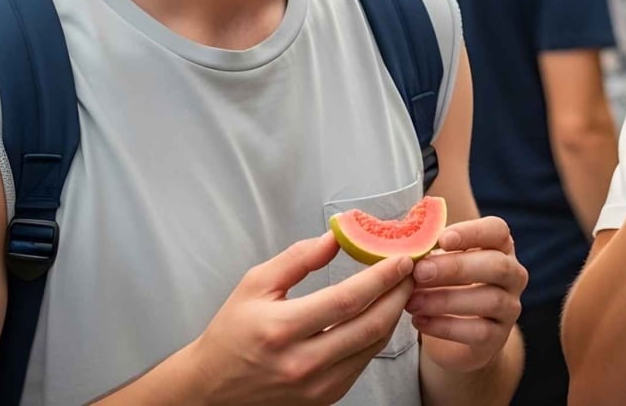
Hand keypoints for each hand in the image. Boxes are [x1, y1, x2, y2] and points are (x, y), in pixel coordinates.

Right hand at [183, 232, 414, 405]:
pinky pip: (363, 363)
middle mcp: (302, 363)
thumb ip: (298, 258)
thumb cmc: (232, 331)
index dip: (380, 278)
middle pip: (369, 326)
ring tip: (400, 289)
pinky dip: (377, 336)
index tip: (401, 258)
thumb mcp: (255, 284)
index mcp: (281, 330)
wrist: (213, 387)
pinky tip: (380, 315)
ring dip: (393, 315)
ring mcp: (316, 386)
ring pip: (373, 347)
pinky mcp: (325, 398)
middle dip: (398, 294)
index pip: (346, 300)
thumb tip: (336, 236)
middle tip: (412, 271)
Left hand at [406, 216, 526, 373]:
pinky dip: (446, 326)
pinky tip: (419, 321)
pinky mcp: (499, 336)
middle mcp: (513, 274)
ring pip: (490, 300)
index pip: (497, 230)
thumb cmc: (446, 284)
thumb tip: (407, 243)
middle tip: (420, 272)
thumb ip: (430, 249)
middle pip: (496, 265)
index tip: (442, 239)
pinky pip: (479, 331)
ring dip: (446, 299)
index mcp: (500, 247)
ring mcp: (510, 306)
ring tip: (413, 301)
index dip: (472, 232)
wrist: (456, 333)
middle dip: (456, 268)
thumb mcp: (440, 261)